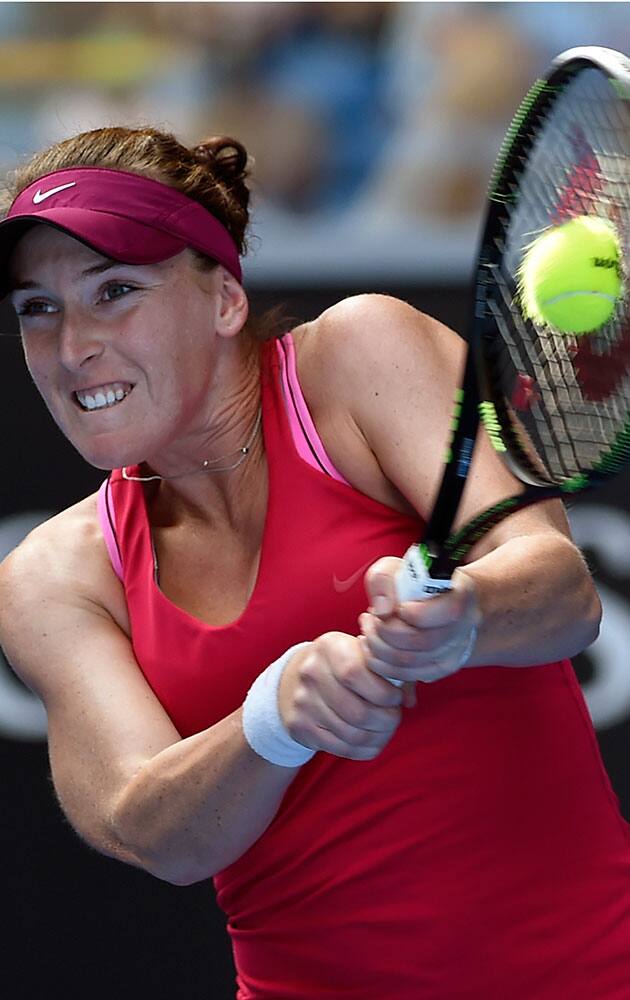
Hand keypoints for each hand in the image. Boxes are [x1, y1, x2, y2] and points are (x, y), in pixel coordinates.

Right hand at [277, 632, 412, 760]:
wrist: (296, 678)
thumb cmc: (344, 665)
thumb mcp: (364, 654)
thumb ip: (391, 671)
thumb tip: (409, 700)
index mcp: (330, 647)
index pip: (355, 674)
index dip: (383, 692)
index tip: (395, 697)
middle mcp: (311, 672)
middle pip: (357, 712)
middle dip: (387, 720)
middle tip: (394, 717)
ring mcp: (302, 701)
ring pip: (352, 735)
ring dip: (378, 737)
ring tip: (385, 728)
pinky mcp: (300, 726)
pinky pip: (341, 748)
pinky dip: (364, 749)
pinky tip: (371, 739)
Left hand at [360, 558, 480, 683]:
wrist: (431, 598)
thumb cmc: (413, 581)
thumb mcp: (395, 568)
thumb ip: (384, 580)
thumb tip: (383, 610)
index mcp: (461, 593)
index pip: (447, 612)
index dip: (415, 613)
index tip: (397, 607)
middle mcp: (464, 625)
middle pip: (424, 641)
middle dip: (386, 632)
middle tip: (370, 619)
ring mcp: (456, 650)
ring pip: (413, 662)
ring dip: (380, 648)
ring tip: (369, 630)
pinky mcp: (442, 668)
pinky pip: (410, 676)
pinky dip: (384, 665)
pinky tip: (374, 648)